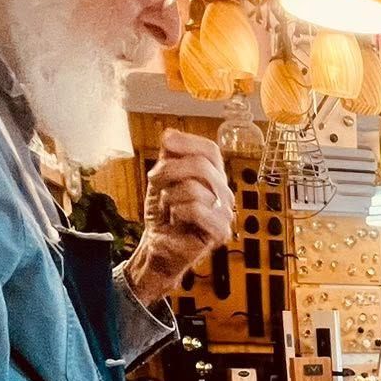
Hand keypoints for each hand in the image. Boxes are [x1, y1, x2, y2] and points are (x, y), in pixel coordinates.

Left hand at [125, 128, 234, 303]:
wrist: (159, 246)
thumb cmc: (164, 214)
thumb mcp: (162, 178)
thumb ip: (169, 156)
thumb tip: (170, 134)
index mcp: (214, 177)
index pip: (210, 150)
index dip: (189, 142)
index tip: (166, 143)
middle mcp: (223, 192)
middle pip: (201, 165)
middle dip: (169, 170)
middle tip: (154, 180)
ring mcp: (225, 212)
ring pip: (194, 188)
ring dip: (170, 196)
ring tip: (168, 207)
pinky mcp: (220, 231)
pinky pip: (196, 209)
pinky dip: (178, 212)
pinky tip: (177, 220)